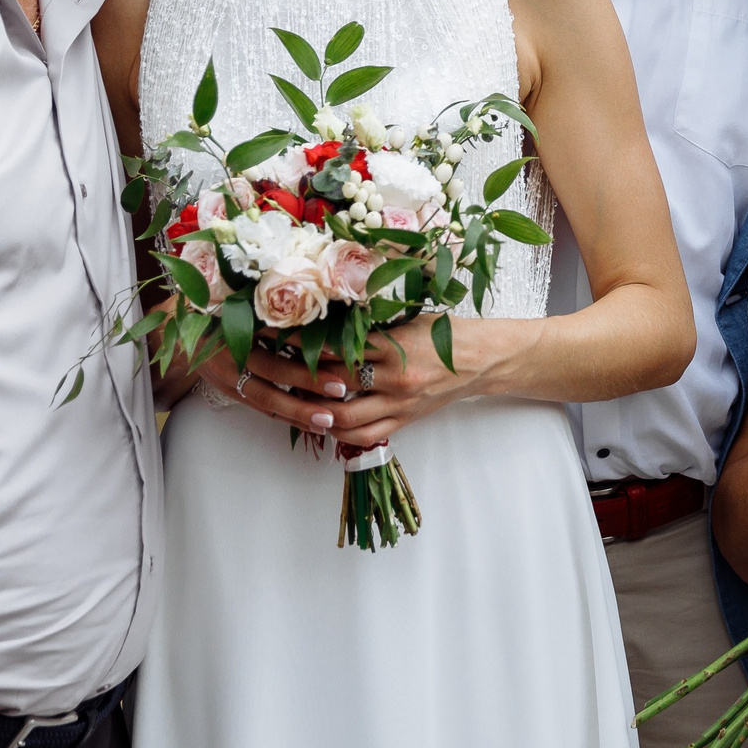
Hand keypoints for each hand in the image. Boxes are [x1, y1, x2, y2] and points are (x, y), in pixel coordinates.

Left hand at [196, 314, 495, 445]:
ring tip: (282, 401)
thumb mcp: (407, 315)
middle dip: (295, 379)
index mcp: (394, 344)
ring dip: (310, 411)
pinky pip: (364, 435)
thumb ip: (369, 319)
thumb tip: (324, 311)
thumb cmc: (444, 331)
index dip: (301, 341)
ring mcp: (399, 404)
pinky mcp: (404, 421)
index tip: (272, 332)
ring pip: (344, 417)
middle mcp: (395, 378)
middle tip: (265, 369)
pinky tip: (316, 424)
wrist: (483, 359)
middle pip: (333, 385)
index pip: (336, 344)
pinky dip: (337, 432)